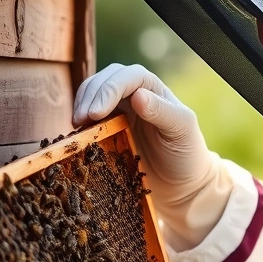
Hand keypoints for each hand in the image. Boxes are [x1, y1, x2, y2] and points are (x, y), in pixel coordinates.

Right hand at [73, 64, 229, 248]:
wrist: (179, 184)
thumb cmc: (186, 154)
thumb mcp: (181, 131)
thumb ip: (162, 111)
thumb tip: (137, 95)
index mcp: (153, 89)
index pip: (129, 77)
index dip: (109, 89)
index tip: (96, 113)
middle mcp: (134, 94)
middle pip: (106, 80)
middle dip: (90, 96)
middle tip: (80, 121)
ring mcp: (118, 109)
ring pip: (93, 93)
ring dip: (81, 104)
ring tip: (76, 126)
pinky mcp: (107, 127)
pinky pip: (89, 116)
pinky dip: (80, 121)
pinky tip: (78, 133)